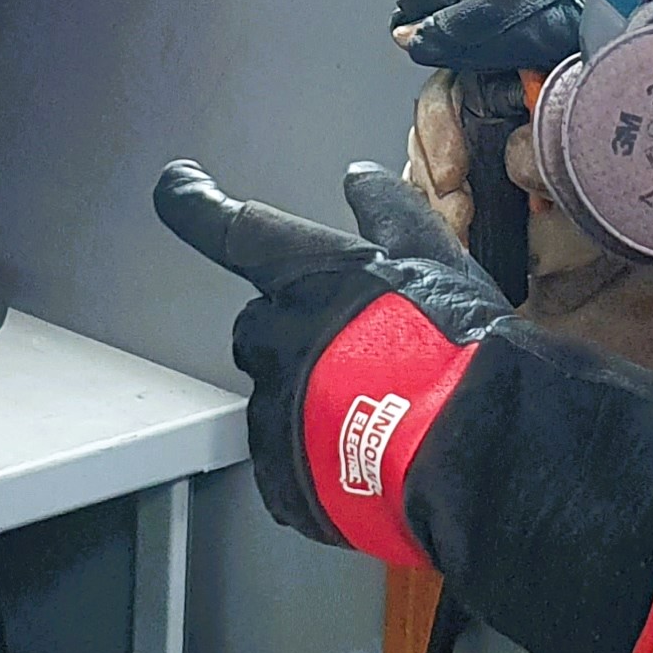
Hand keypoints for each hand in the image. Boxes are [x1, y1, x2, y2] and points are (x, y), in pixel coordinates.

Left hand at [157, 158, 652, 652]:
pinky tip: (372, 460)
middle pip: (262, 327)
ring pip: (278, 398)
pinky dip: (320, 462)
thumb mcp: (433, 255)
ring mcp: (274, 410)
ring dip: (313, 401)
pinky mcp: (282, 477)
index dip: (194, 202)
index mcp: (307, 277)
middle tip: (363, 357)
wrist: (475, 444)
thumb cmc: (456, 343)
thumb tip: (358, 175)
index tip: (177, 184)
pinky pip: (289, 465)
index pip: (230, 228)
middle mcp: (276, 337)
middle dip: (300, 337)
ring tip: (382, 415)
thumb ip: (387, 211)